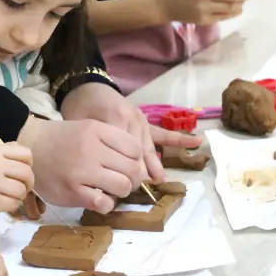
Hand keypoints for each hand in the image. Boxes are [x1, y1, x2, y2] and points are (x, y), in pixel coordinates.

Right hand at [0, 144, 34, 218]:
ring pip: (22, 190)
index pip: (26, 154)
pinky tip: (3, 203)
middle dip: (28, 183)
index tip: (21, 172)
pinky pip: (14, 204)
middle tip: (20, 187)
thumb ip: (7, 152)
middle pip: (26, 173)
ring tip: (9, 196)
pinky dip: (12, 206)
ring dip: (19, 196)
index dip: (29, 164)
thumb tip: (28, 157)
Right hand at [19, 115, 144, 212]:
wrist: (29, 145)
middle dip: (134, 179)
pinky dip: (106, 204)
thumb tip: (139, 164)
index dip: (138, 160)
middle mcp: (91, 149)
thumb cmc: (63, 138)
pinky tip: (99, 199)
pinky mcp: (72, 191)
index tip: (128, 165)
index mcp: (97, 130)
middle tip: (124, 181)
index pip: (136, 148)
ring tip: (111, 190)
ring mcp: (81, 171)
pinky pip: (103, 203)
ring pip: (122, 187)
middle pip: (133, 169)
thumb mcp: (89, 128)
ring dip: (121, 192)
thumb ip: (113, 141)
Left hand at [62, 83, 199, 189]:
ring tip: (159, 180)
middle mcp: (131, 118)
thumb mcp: (79, 125)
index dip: (124, 169)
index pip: (123, 150)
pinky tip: (196, 141)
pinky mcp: (145, 121)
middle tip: (138, 188)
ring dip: (154, 164)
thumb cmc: (78, 110)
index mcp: (114, 118)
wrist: (85, 87)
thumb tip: (102, 174)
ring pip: (149, 146)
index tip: (124, 186)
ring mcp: (140, 119)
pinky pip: (162, 132)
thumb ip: (92, 145)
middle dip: (139, 170)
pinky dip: (179, 138)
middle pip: (138, 150)